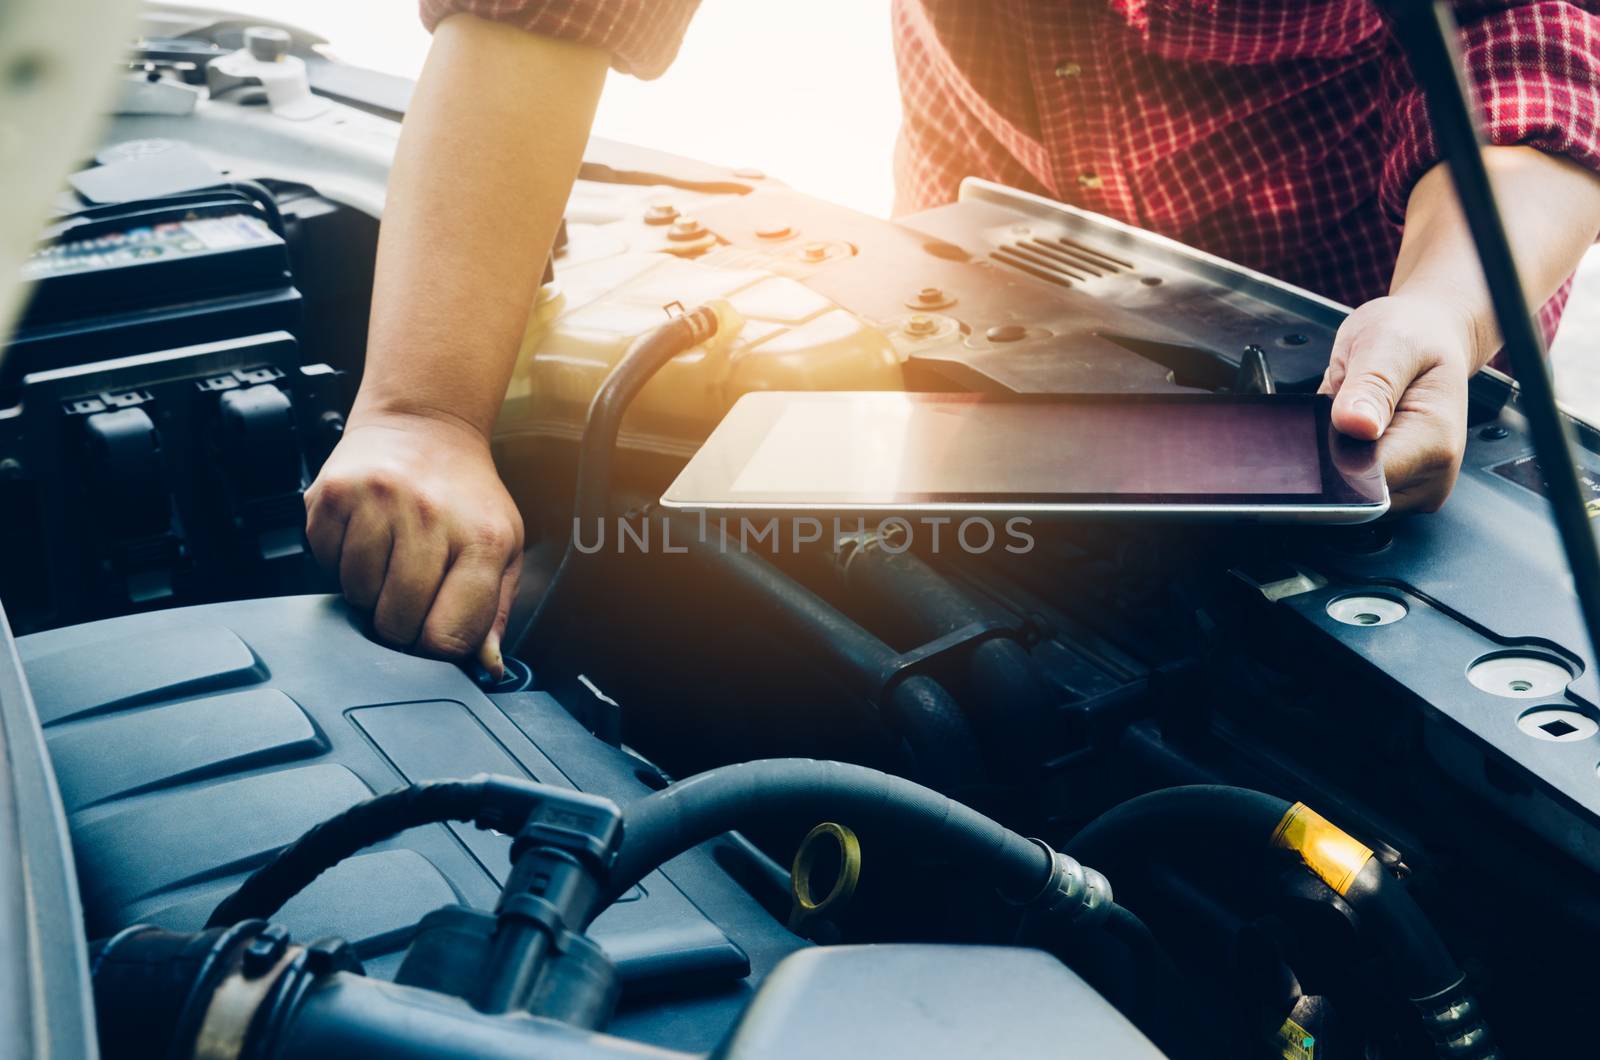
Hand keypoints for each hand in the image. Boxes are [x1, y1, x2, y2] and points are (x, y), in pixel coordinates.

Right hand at [304, 410, 523, 672]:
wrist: (425, 425)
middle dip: (399, 622)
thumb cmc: (466, 495)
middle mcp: (429, 518)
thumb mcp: (503, 548)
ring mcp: (377, 503)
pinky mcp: (333, 494)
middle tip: (410, 591)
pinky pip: (325, 564)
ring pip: (356, 596)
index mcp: (482, 540)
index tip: (433, 635)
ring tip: (391, 555)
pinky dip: (341, 561)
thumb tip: (486, 668)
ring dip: (369, 590)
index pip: (446, 636)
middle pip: (395, 623)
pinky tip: (366, 535)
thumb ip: (493, 613)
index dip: (435, 649)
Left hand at [1319, 292, 1478, 512]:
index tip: (1327, 423)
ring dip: (1333, 457)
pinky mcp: (1395, 489)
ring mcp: (1414, 489)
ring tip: (1350, 416)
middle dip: (1331, 455)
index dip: (1331, 456)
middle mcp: (1431, 477)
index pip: (1363, 479)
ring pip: (1347, 494)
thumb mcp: (1386, 344)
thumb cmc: (1412, 336)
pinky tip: (1349, 431)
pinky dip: (1338, 460)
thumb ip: (1370, 385)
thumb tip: (1355, 424)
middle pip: (1353, 491)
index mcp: (1435, 444)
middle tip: (1340, 408)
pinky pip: (1350, 488)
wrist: (1429, 336)